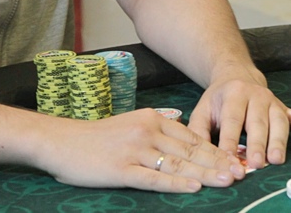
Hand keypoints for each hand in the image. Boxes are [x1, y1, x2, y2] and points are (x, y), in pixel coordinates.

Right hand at [36, 107, 245, 192]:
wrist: (61, 140)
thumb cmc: (96, 137)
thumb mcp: (129, 124)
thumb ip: (155, 128)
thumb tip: (181, 134)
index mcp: (149, 117)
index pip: (190, 136)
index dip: (215, 150)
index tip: (235, 160)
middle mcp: (145, 130)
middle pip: (189, 149)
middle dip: (217, 162)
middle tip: (241, 173)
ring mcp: (133, 149)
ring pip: (177, 162)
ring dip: (204, 173)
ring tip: (227, 181)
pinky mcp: (121, 168)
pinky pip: (153, 177)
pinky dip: (175, 182)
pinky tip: (192, 187)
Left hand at [188, 73, 290, 169]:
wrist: (237, 76)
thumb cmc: (219, 99)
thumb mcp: (203, 109)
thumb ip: (199, 129)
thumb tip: (198, 152)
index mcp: (233, 93)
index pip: (232, 119)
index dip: (230, 139)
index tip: (228, 158)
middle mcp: (255, 95)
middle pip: (257, 121)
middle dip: (256, 143)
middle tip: (255, 163)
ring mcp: (272, 101)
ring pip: (278, 122)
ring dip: (277, 142)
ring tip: (275, 160)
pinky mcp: (283, 109)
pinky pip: (289, 119)